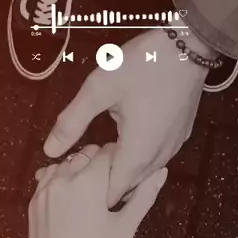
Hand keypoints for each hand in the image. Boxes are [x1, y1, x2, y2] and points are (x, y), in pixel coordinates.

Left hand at [28, 144, 166, 237]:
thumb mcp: (125, 227)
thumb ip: (143, 195)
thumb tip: (161, 172)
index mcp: (90, 181)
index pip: (108, 152)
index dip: (120, 160)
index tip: (124, 176)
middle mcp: (65, 177)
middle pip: (86, 153)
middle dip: (100, 163)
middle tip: (110, 186)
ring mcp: (46, 188)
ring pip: (66, 162)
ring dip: (79, 168)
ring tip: (90, 192)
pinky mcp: (34, 200)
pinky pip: (49, 176)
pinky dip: (62, 179)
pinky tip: (72, 198)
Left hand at [44, 28, 208, 206]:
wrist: (189, 45)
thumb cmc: (143, 65)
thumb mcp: (99, 89)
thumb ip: (72, 121)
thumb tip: (49, 150)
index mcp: (139, 151)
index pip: (114, 191)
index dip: (94, 191)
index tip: (78, 178)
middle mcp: (160, 156)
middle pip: (130, 185)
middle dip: (108, 181)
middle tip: (86, 165)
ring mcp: (174, 146)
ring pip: (146, 172)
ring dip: (125, 169)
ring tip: (104, 153)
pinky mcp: (181, 135)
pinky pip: (158, 158)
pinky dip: (141, 157)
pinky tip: (128, 139)